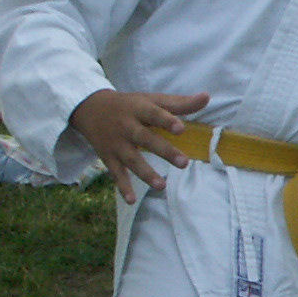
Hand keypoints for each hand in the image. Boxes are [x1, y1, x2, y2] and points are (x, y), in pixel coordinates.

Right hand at [72, 87, 212, 199]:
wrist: (90, 108)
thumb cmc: (130, 104)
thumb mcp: (151, 99)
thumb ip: (179, 103)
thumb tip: (207, 97)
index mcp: (139, 109)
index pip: (154, 114)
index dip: (167, 120)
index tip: (181, 129)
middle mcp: (126, 126)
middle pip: (145, 138)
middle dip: (164, 151)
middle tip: (184, 163)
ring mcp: (116, 143)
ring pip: (131, 159)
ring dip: (145, 173)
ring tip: (162, 186)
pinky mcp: (108, 157)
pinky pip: (116, 173)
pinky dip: (122, 187)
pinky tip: (131, 200)